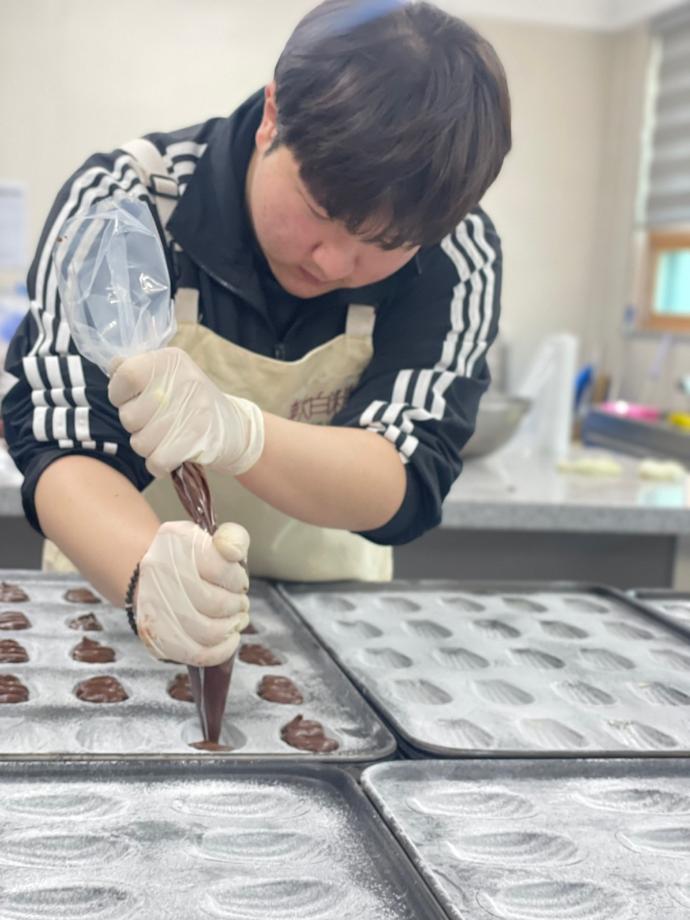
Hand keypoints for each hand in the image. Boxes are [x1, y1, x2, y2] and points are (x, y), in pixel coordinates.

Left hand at [108, 348, 263, 477]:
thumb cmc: (191, 401)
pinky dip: (157, 464)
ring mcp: (193, 411)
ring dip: (147, 447)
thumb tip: (114, 367)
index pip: (126, 375)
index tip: (130, 400)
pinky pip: (157, 460)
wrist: (234, 428)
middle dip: (136, 426)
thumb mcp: (169, 375)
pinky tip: (166, 457)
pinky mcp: (198, 440)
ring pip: (140, 442)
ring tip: (162, 439)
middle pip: (129, 415)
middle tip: (153, 423)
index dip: (119, 394)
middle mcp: (184, 381)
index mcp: (172, 360)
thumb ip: (138, 368)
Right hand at [135, 520, 249, 665]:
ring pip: (205, 631)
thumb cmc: (194, 559)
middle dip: (236, 606)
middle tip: (241, 603)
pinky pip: (194, 653)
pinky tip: (229, 640)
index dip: (237, 580)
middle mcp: (158, 572)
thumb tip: (234, 552)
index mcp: (175, 542)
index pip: (218, 567)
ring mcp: (153, 606)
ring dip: (230, 627)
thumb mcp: (214, 538)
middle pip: (213, 603)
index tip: (240, 583)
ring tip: (236, 620)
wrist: (155, 576)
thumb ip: (234, 538)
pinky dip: (220, 651)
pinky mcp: (155, 636)